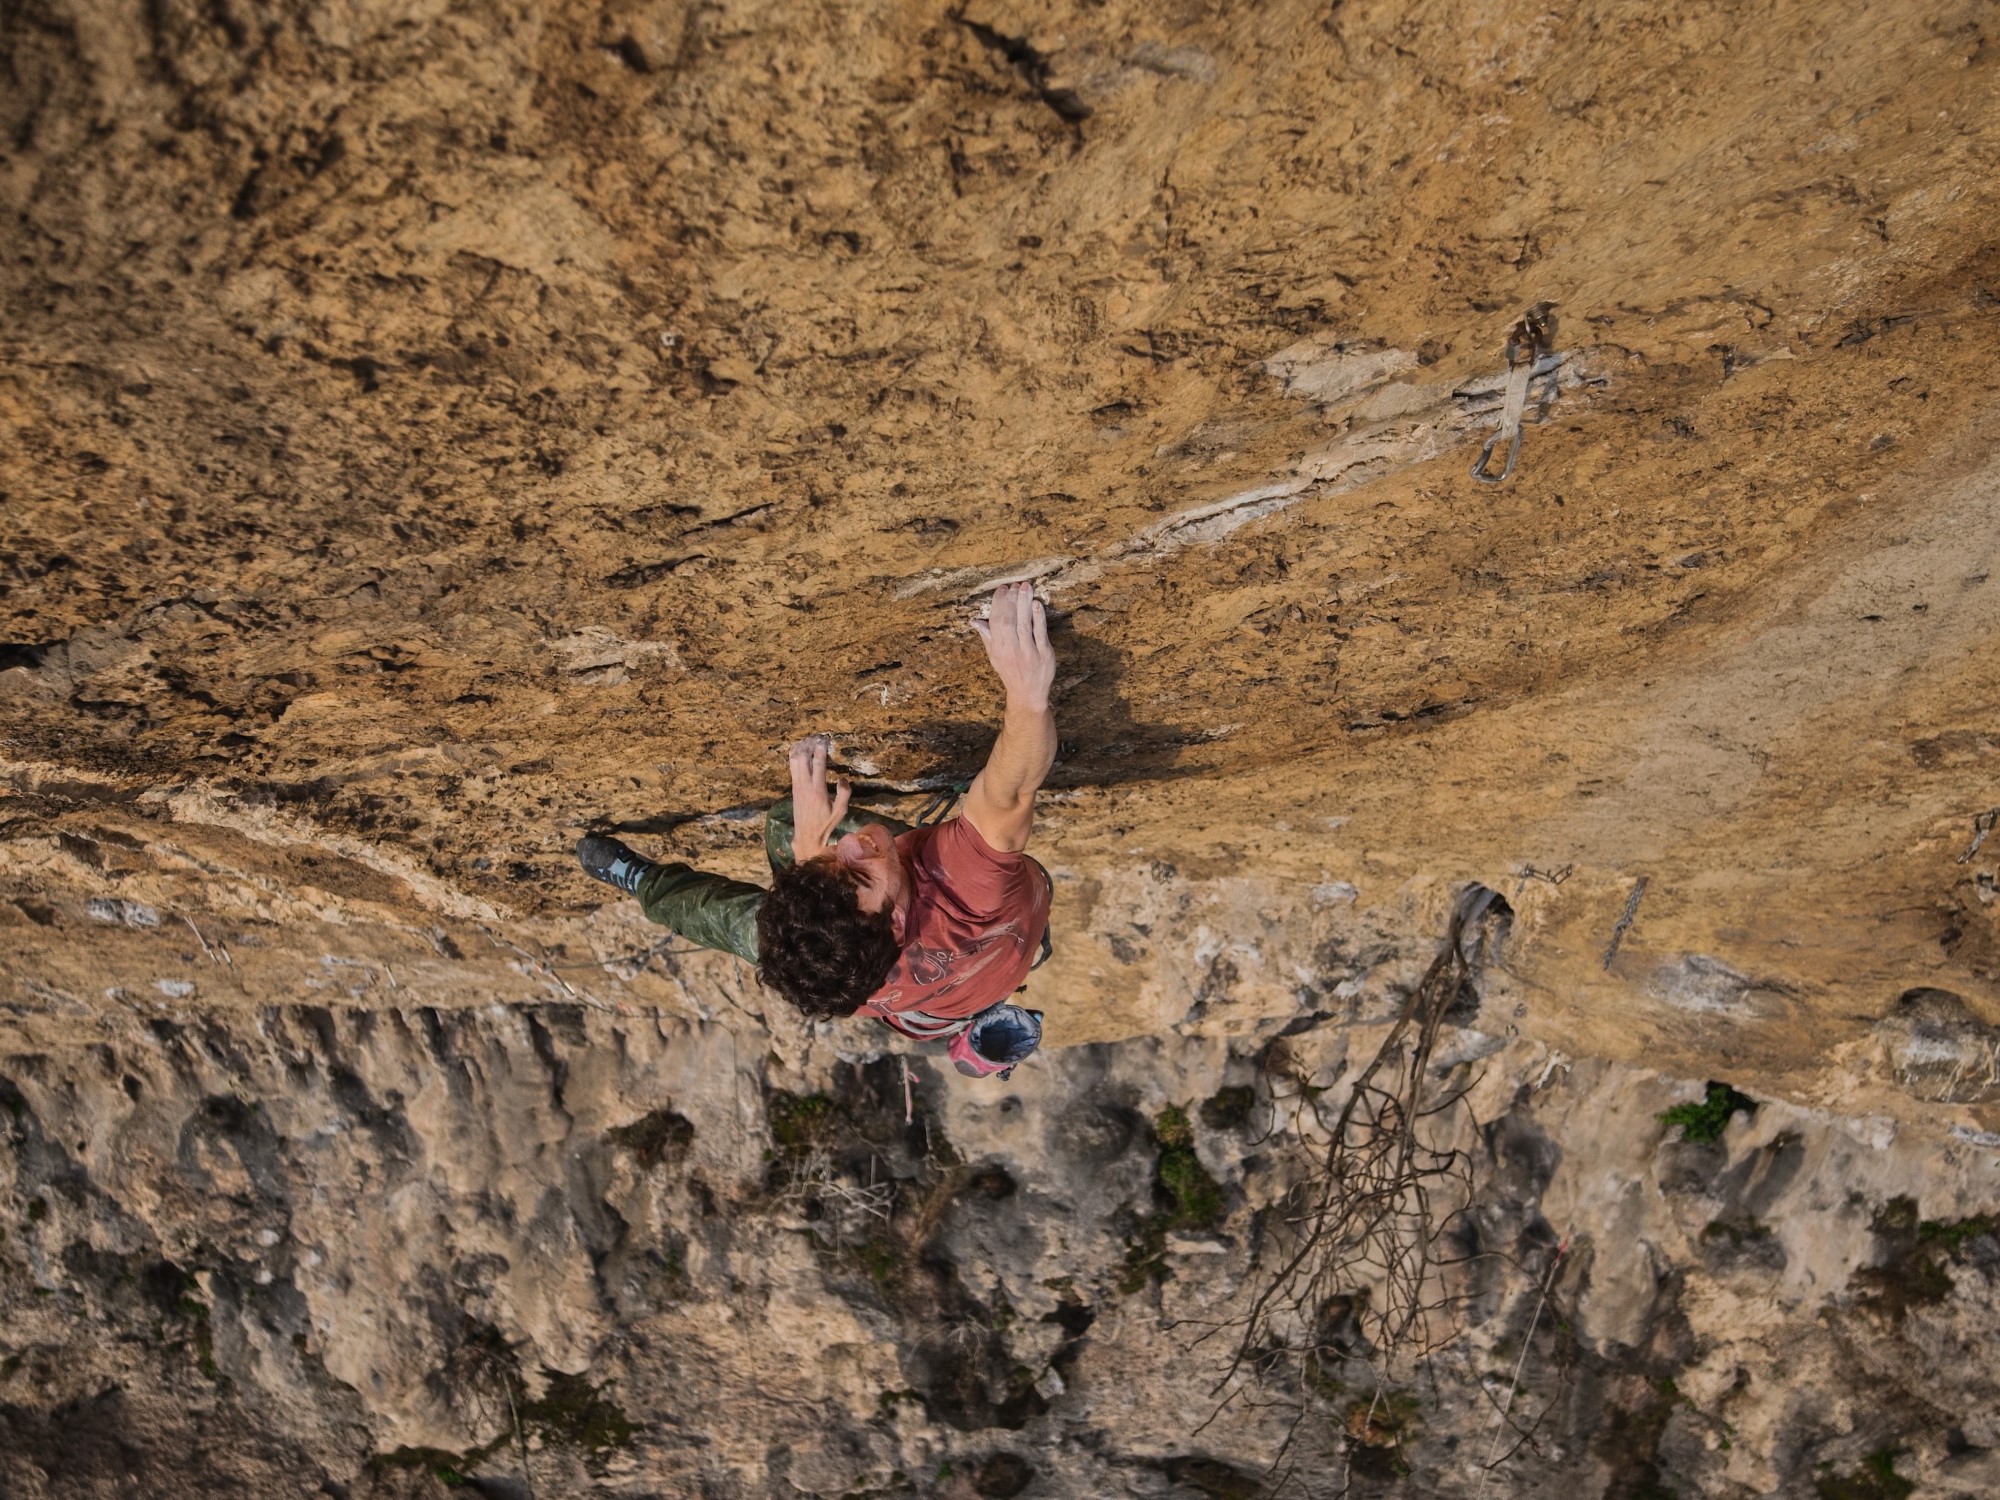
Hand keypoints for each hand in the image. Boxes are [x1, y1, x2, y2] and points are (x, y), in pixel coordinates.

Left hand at [787, 734, 850, 861]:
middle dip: (809, 745)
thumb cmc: (826, 823)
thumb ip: (844, 794)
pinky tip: (800, 748)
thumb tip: (843, 778)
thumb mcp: (841, 811)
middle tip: (818, 737)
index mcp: (818, 790)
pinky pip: (792, 766)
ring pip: (794, 760)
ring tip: (809, 740)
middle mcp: (805, 786)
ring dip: (801, 748)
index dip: (820, 750)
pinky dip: (794, 755)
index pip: (817, 764)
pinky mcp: (794, 787)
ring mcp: (797, 785)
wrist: (807, 835)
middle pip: (802, 758)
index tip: (824, 740)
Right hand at [973, 581, 1054, 710]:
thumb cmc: (1010, 672)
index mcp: (998, 649)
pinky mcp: (1044, 654)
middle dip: (1011, 601)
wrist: (1028, 694)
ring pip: (1025, 624)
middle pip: (1009, 621)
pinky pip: (1040, 633)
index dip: (998, 603)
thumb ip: (987, 637)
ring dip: (1024, 604)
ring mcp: (1028, 652)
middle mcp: (1011, 650)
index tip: (1002, 589)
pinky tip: (1037, 604)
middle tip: (1014, 585)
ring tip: (1026, 587)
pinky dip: (1038, 617)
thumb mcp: (994, 656)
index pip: (996, 622)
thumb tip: (974, 621)